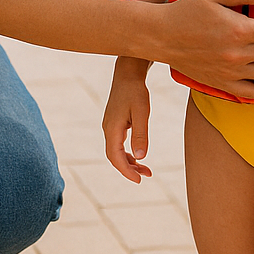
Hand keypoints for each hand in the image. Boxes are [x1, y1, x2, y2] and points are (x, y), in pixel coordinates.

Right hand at [102, 57, 153, 182]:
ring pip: (116, 151)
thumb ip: (141, 135)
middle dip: (129, 169)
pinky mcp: (115, 123)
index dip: (126, 171)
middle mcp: (108, 129)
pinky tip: (139, 155)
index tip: (139, 180)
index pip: (115, 157)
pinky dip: (128, 153)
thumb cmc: (136, 91)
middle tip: (146, 176)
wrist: (128, 73)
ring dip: (129, 162)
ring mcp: (110, 126)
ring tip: (146, 169)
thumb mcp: (142, 112)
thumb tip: (141, 157)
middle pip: (114, 157)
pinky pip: (118, 144)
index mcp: (112, 129)